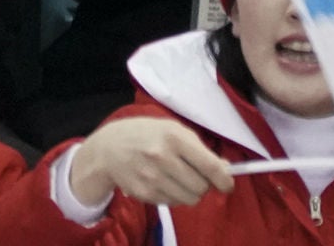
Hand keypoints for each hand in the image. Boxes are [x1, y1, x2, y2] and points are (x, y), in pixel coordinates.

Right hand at [68, 117, 232, 207]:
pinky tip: (161, 182)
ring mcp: (152, 177)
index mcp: (173, 137)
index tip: (226, 184)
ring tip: (175, 178)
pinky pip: (173, 203)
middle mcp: (162, 157)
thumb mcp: (171, 130)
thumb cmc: (144, 134)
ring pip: (190, 199)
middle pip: (202, 187)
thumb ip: (199, 148)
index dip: (224, 180)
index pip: (210, 167)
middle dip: (202, 184)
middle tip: (192, 175)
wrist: (107, 148)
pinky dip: (173, 195)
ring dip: (188, 192)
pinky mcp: (145, 193)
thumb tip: (226, 170)